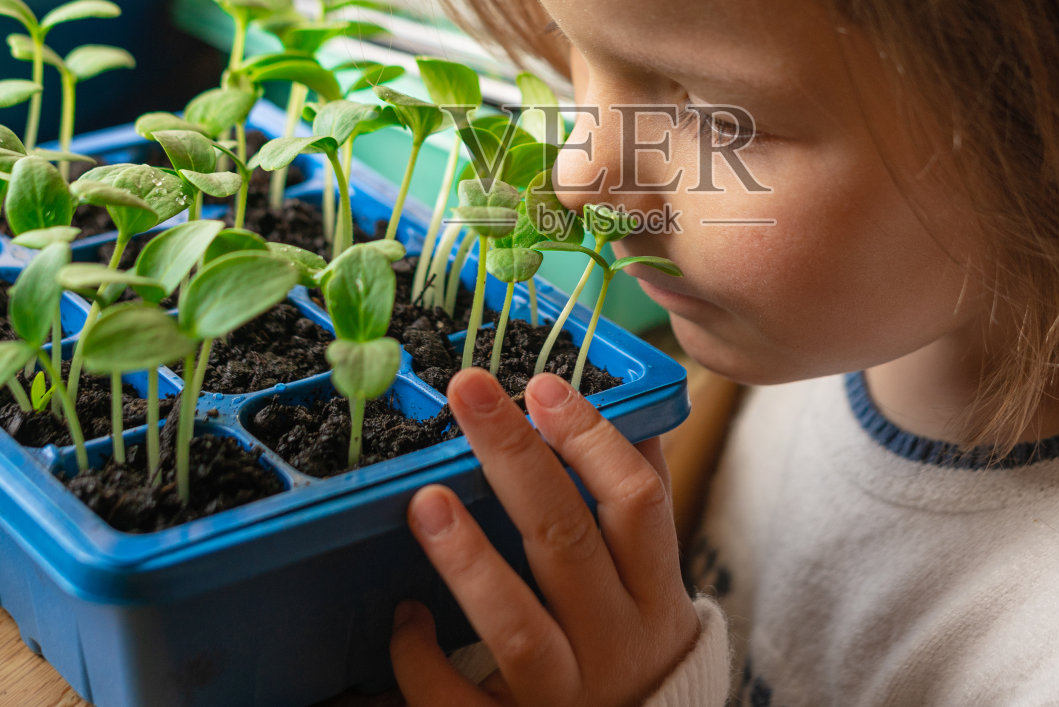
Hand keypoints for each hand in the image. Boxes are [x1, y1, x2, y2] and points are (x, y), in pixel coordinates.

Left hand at [390, 368, 700, 704]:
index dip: (591, 438)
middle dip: (516, 458)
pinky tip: (405, 613)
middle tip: (468, 391)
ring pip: (517, 627)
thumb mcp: (653, 583)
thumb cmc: (633, 647)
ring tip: (424, 500)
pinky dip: (423, 658)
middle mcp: (614, 642)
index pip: (637, 502)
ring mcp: (563, 695)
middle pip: (567, 540)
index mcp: (653, 593)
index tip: (542, 383)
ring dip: (469, 560)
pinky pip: (458, 698)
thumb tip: (630, 408)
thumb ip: (637, 505)